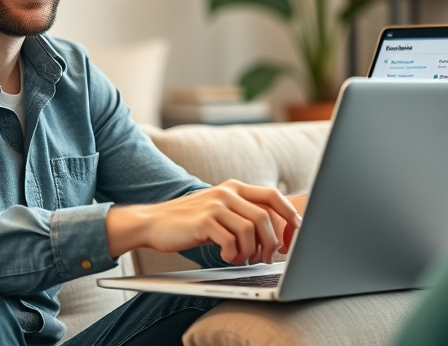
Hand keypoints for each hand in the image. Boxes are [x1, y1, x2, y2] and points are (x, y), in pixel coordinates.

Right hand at [106, 180, 302, 264]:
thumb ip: (241, 214)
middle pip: (265, 217)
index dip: (288, 215)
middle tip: (266, 258)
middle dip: (271, 242)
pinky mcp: (204, 221)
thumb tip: (274, 234)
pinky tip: (226, 258)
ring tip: (243, 260)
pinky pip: (231, 241)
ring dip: (252, 252)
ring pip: (250, 230)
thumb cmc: (189, 222)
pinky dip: (234, 254)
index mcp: (234, 188)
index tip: (294, 234)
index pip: (272, 196)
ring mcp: (215, 205)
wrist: (153, 222)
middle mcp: (227, 192)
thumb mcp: (218, 210)